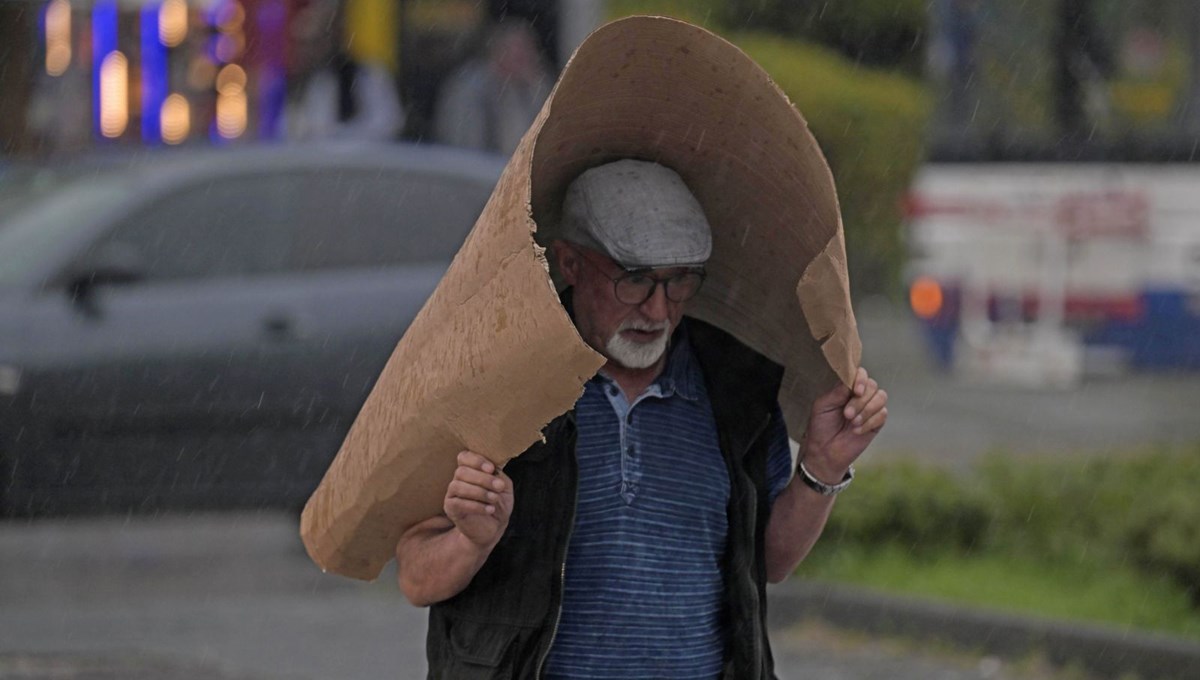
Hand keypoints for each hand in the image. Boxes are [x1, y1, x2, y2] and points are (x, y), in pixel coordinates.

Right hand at [444, 450, 513, 548]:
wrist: (493, 527)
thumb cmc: (498, 504)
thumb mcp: (504, 487)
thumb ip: (499, 476)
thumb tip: (493, 470)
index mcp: (471, 470)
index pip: (464, 457)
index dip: (476, 460)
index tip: (491, 468)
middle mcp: (458, 479)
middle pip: (461, 471)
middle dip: (483, 478)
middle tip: (499, 486)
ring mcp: (452, 494)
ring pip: (458, 486)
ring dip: (479, 492)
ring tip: (494, 499)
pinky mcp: (450, 508)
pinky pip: (458, 503)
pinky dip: (476, 506)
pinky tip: (489, 509)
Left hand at [802, 367, 887, 482]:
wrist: (825, 452)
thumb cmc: (821, 427)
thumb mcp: (822, 406)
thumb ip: (836, 392)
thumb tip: (850, 382)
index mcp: (846, 389)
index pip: (860, 374)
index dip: (861, 379)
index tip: (856, 390)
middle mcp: (860, 396)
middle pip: (872, 385)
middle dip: (860, 400)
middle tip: (847, 414)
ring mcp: (870, 408)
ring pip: (881, 398)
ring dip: (867, 410)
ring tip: (853, 422)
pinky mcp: (876, 423)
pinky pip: (882, 415)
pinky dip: (869, 422)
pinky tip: (857, 430)